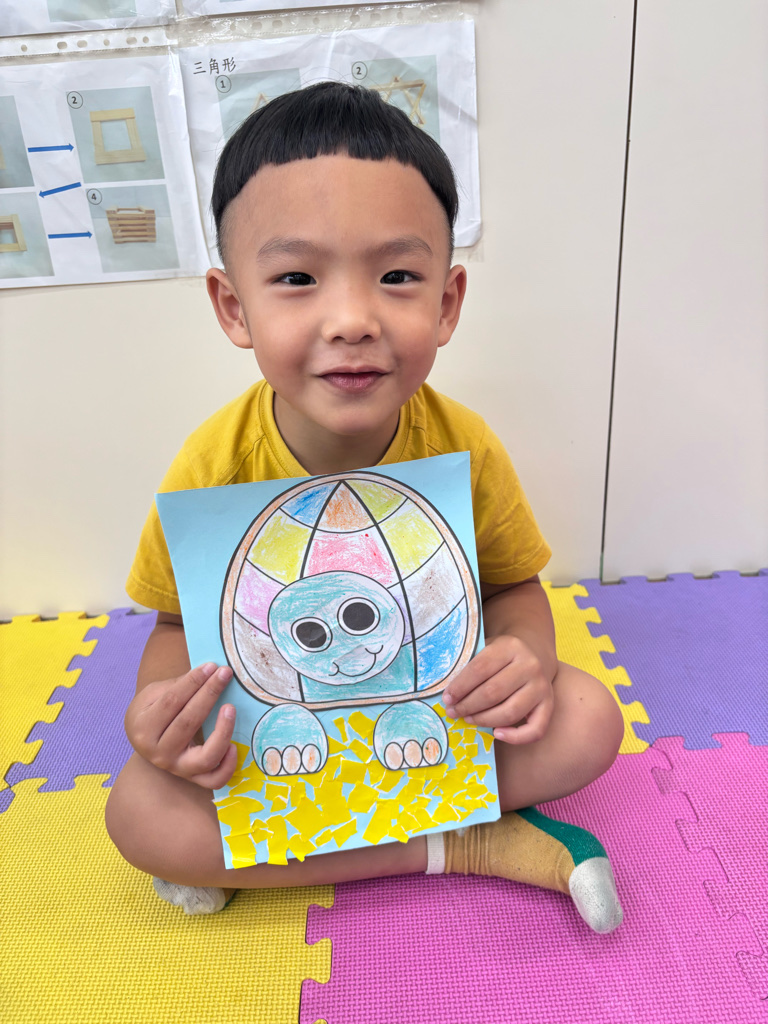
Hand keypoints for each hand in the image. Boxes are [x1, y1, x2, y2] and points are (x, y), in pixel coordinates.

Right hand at [125, 662, 237, 787]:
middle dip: (209, 694)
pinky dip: (228, 766)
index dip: (193, 682)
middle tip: (224, 674)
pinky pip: (215, 780)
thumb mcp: (153, 695)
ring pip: (205, 757)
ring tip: (230, 708)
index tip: (211, 666)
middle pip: (188, 723)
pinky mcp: (194, 778)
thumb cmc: (153, 712)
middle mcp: (158, 753)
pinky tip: (235, 746)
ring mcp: (177, 768)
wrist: (148, 742)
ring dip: (222, 732)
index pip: (172, 702)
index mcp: (143, 728)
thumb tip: (209, 671)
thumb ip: (178, 685)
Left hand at [441, 635, 554, 743]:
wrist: (534, 652)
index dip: (460, 687)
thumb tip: (449, 695)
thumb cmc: (502, 655)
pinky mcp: (549, 704)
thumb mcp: (487, 648)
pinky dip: (515, 737)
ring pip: (510, 712)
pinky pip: (535, 729)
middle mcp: (530, 665)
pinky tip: (497, 733)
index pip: (480, 669)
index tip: (446, 698)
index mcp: (510, 647)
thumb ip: (470, 665)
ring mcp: (542, 686)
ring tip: (468, 719)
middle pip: (493, 692)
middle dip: (468, 706)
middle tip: (453, 712)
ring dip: (484, 720)